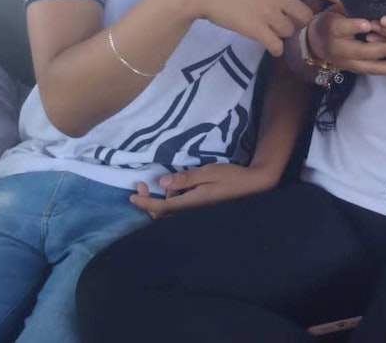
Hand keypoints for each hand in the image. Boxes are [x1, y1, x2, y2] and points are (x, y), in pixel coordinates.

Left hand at [129, 163, 275, 219]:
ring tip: (170, 179)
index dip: (145, 202)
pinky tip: (179, 184)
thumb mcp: (209, 172)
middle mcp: (191, 211)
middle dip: (149, 201)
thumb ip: (186, 178)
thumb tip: (162, 181)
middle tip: (143, 184)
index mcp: (191, 203)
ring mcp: (196, 211)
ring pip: (170, 210)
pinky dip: (173, 197)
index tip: (132, 196)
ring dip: (163, 197)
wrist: (253, 185)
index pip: (161, 207)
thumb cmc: (232, 177)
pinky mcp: (201, 208)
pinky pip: (180, 207)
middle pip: (162, 213)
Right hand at [186, 0, 337, 56]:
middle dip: (297, 22)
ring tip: (265, 26)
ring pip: (290, 32)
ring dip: (281, 33)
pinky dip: (274, 47)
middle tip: (282, 21)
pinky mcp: (256, 29)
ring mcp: (268, 12)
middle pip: (305, 17)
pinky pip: (277, 45)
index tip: (347, 1)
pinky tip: (266, 42)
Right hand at [308, 8, 385, 75]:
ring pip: (369, 67)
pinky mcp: (355, 70)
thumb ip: (352, 6)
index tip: (368, 24)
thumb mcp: (337, 9)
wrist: (317, 42)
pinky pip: (373, 72)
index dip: (354, 26)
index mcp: (332, 28)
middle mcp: (338, 49)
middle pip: (360, 51)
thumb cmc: (332, 20)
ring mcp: (346, 62)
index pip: (342, 28)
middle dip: (381, 50)